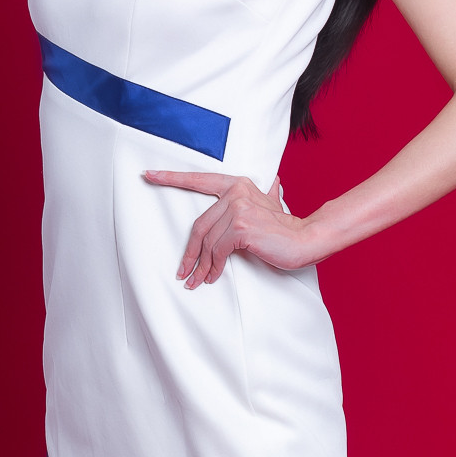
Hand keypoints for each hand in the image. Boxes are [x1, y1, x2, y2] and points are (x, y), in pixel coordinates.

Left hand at [143, 171, 320, 286]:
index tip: (149, 175)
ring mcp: (238, 209)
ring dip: (200, 266)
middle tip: (182, 272)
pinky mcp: (242, 228)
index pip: (199, 179)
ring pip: (207, 242)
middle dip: (189, 253)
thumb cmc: (287, 227)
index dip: (172, 178)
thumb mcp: (273, 204)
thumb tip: (274, 182)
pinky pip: (218, 251)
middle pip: (199, 225)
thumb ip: (268, 193)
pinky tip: (212, 277)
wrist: (306, 239)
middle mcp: (236, 192)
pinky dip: (213, 268)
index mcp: (237, 184)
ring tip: (196, 281)